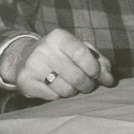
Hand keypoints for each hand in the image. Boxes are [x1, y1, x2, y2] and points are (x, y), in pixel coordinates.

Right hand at [0, 28, 115, 99]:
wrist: (24, 58)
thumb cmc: (61, 54)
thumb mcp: (79, 50)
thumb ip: (98, 61)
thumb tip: (109, 78)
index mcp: (59, 37)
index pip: (82, 54)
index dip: (94, 68)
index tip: (97, 75)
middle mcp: (44, 49)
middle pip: (76, 76)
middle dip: (87, 85)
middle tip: (87, 86)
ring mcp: (32, 65)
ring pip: (65, 90)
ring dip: (73, 92)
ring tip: (71, 85)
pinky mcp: (25, 81)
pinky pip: (52, 97)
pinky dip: (59, 95)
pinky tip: (56, 87)